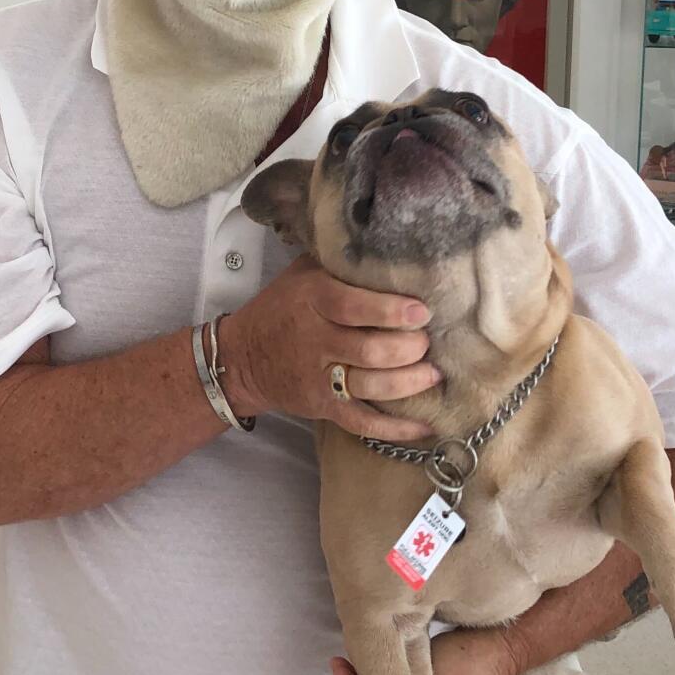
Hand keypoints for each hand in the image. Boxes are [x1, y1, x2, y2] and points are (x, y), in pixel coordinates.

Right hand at [220, 258, 436, 442]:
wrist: (242, 357)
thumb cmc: (282, 307)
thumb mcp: (302, 273)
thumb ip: (339, 261)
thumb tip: (391, 246)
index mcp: (311, 300)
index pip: (352, 307)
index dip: (391, 311)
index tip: (422, 311)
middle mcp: (314, 340)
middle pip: (369, 350)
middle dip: (409, 348)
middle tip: (428, 342)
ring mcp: (318, 378)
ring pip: (371, 386)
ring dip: (409, 382)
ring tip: (433, 373)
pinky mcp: (323, 406)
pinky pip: (363, 422)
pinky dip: (396, 428)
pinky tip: (426, 426)